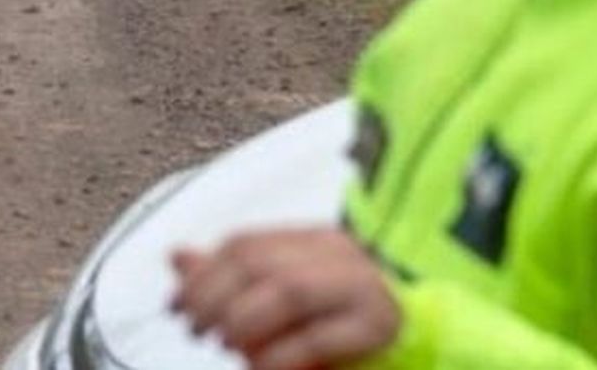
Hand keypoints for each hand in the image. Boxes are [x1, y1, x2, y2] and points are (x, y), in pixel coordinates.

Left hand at [170, 228, 400, 369]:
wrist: (420, 348)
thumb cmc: (340, 325)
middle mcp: (339, 254)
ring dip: (245, 322)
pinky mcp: (380, 327)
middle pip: (261, 263)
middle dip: (216, 298)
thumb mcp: (283, 298)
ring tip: (227, 346)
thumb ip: (231, 279)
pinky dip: (280, 356)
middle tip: (196, 329)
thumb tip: (177, 258)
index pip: (245, 244)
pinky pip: (318, 337)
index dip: (203, 275)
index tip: (176, 306)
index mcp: (313, 240)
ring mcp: (363, 287)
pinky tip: (259, 367)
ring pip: (289, 291)